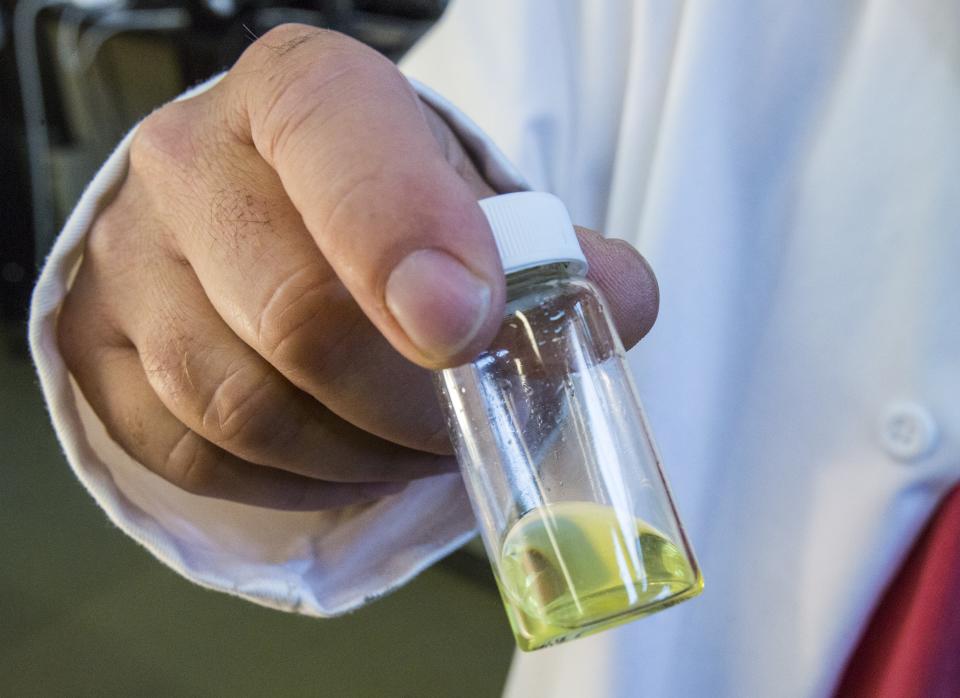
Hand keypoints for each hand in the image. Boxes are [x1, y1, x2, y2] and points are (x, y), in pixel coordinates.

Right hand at [57, 25, 658, 510]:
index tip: (468, 325)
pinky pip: (195, 454)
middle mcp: (194, 161)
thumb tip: (616, 303)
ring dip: (356, 453)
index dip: (403, 236)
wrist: (258, 217)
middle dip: (408, 402)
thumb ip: (552, 251)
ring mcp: (131, 258)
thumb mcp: (466, 199)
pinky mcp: (98, 347)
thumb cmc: (375, 205)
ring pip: (243, 404)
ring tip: (410, 445)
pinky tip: (341, 460)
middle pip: (298, 313)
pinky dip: (290, 481)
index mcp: (300, 94)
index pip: (338, 144)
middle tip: (464, 425)